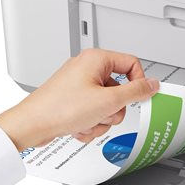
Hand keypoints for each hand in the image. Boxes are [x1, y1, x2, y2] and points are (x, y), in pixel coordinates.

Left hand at [0, 49, 159, 150]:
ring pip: (107, 103)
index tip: (139, 97)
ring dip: (102, 119)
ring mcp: (79, 84)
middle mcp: (87, 67)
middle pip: (120, 88)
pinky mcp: (73, 98)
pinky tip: (79, 126)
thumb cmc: (60, 108)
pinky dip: (90, 122)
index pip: (132, 63)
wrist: (31, 125)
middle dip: (115, 108)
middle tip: (105, 113)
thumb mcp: (108, 101)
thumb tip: (153, 84)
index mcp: (97, 58)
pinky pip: (94, 110)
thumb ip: (136, 92)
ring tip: (88, 121)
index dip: (138, 83)